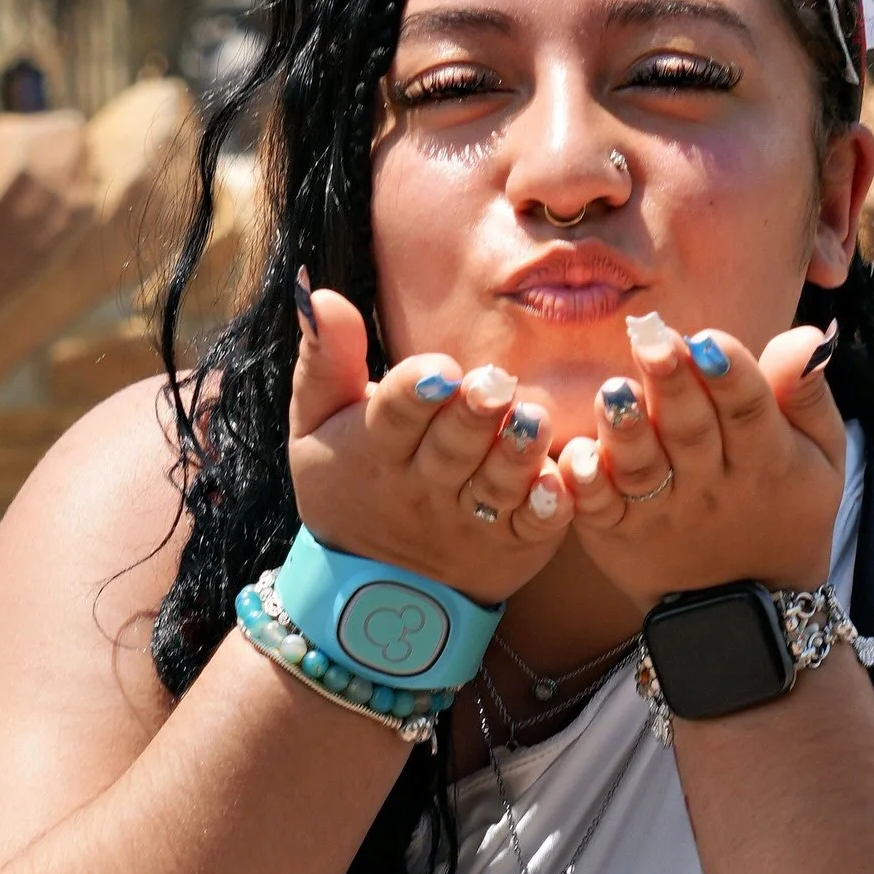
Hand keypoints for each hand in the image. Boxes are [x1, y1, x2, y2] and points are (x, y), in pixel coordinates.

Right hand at [289, 276, 574, 600]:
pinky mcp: (514, 541)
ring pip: (496, 485)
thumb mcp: (317, 422)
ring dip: (517, 455)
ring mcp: (470, 517)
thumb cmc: (350, 478)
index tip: (438, 370)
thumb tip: (314, 289)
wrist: (375, 583)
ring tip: (534, 421)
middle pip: (451, 447)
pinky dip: (547, 509)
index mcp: (376, 447)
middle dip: (473, 416)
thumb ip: (325, 357)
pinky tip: (559, 484)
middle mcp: (424, 484)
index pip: (393, 414)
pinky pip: (533, 527)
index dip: (414, 393)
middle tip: (496, 382)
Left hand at [561, 313, 844, 597]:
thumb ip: (807, 395)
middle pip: (691, 431)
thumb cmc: (786, 504)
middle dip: (672, 387)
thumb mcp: (821, 455)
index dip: (730, 375)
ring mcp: (662, 512)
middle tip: (652, 342)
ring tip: (613, 392)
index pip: (749, 411)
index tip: (709, 338)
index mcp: (766, 460)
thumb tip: (809, 334)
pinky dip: (585, 485)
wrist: (749, 603)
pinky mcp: (618, 532)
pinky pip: (599, 509)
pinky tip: (577, 454)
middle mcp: (712, 486)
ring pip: (643, 469)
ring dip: (625, 431)